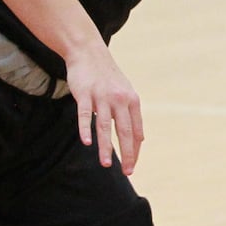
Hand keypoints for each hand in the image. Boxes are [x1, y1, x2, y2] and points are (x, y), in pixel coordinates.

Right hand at [63, 43, 143, 173]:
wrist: (89, 53)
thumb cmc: (107, 76)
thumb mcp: (125, 92)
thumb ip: (131, 114)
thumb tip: (140, 139)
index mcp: (132, 101)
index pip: (136, 131)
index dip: (135, 150)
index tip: (133, 166)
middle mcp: (120, 100)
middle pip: (125, 131)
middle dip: (127, 154)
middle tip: (128, 172)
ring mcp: (102, 97)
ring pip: (105, 127)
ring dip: (106, 147)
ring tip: (106, 165)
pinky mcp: (85, 94)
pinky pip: (85, 115)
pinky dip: (85, 129)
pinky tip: (86, 143)